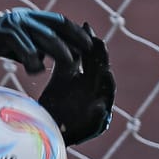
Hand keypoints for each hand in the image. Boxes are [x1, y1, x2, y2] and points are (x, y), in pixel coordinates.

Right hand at [0, 8, 90, 73]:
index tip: (89, 45)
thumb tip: (44, 58)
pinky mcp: (5, 32)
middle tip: (87, 56)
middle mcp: (26, 16)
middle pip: (58, 27)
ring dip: (60, 52)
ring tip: (70, 67)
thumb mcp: (14, 42)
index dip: (75, 32)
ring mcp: (16, 22)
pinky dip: (34, 61)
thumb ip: (30, 46)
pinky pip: (26, 48)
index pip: (60, 22)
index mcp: (30, 16)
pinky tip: (37, 72)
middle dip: (75, 40)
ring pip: (46, 37)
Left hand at [38, 23, 115, 144]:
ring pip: (106, 93)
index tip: (86, 26)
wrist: (51, 131)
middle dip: (101, 58)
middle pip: (101, 70)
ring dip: (107, 84)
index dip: (90, 42)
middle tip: (98, 42)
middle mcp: (95, 91)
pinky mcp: (93, 126)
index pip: (92, 57)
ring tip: (105, 73)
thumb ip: (65, 63)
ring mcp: (97, 107)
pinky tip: (98, 107)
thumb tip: (62, 37)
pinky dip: (99, 114)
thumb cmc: (56, 105)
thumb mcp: (60, 80)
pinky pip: (99, 120)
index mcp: (87, 79)